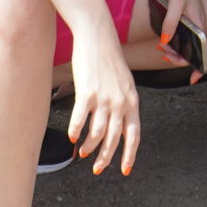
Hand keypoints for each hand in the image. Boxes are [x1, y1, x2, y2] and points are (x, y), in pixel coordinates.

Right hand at [65, 27, 141, 176]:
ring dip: (89, 147)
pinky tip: (71, 137)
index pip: (134, 135)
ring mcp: (104, 99)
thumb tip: (120, 122)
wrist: (98, 36)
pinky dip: (75, 131)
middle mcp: (121, 103)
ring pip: (97, 134)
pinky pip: (80, 120)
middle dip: (106, 158)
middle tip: (97, 169)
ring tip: (81, 152)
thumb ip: (125, 102)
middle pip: (114, 140)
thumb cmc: (109, 58)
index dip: (129, 155)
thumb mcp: (125, 82)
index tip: (124, 170)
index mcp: (133, 101)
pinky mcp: (87, 93)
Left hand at [156, 0, 206, 82]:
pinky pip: (182, 32)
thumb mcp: (176, 1)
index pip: (205, 51)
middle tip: (164, 54)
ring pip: (186, 41)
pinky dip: (175, 39)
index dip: (200, 67)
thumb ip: (171, 21)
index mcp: (201, 23)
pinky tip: (166, 38)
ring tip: (162, 47)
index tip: (194, 79)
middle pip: (193, 48)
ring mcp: (193, 18)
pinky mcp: (186, 13)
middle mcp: (199, 23)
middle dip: (179, 57)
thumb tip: (167, 41)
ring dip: (176, 48)